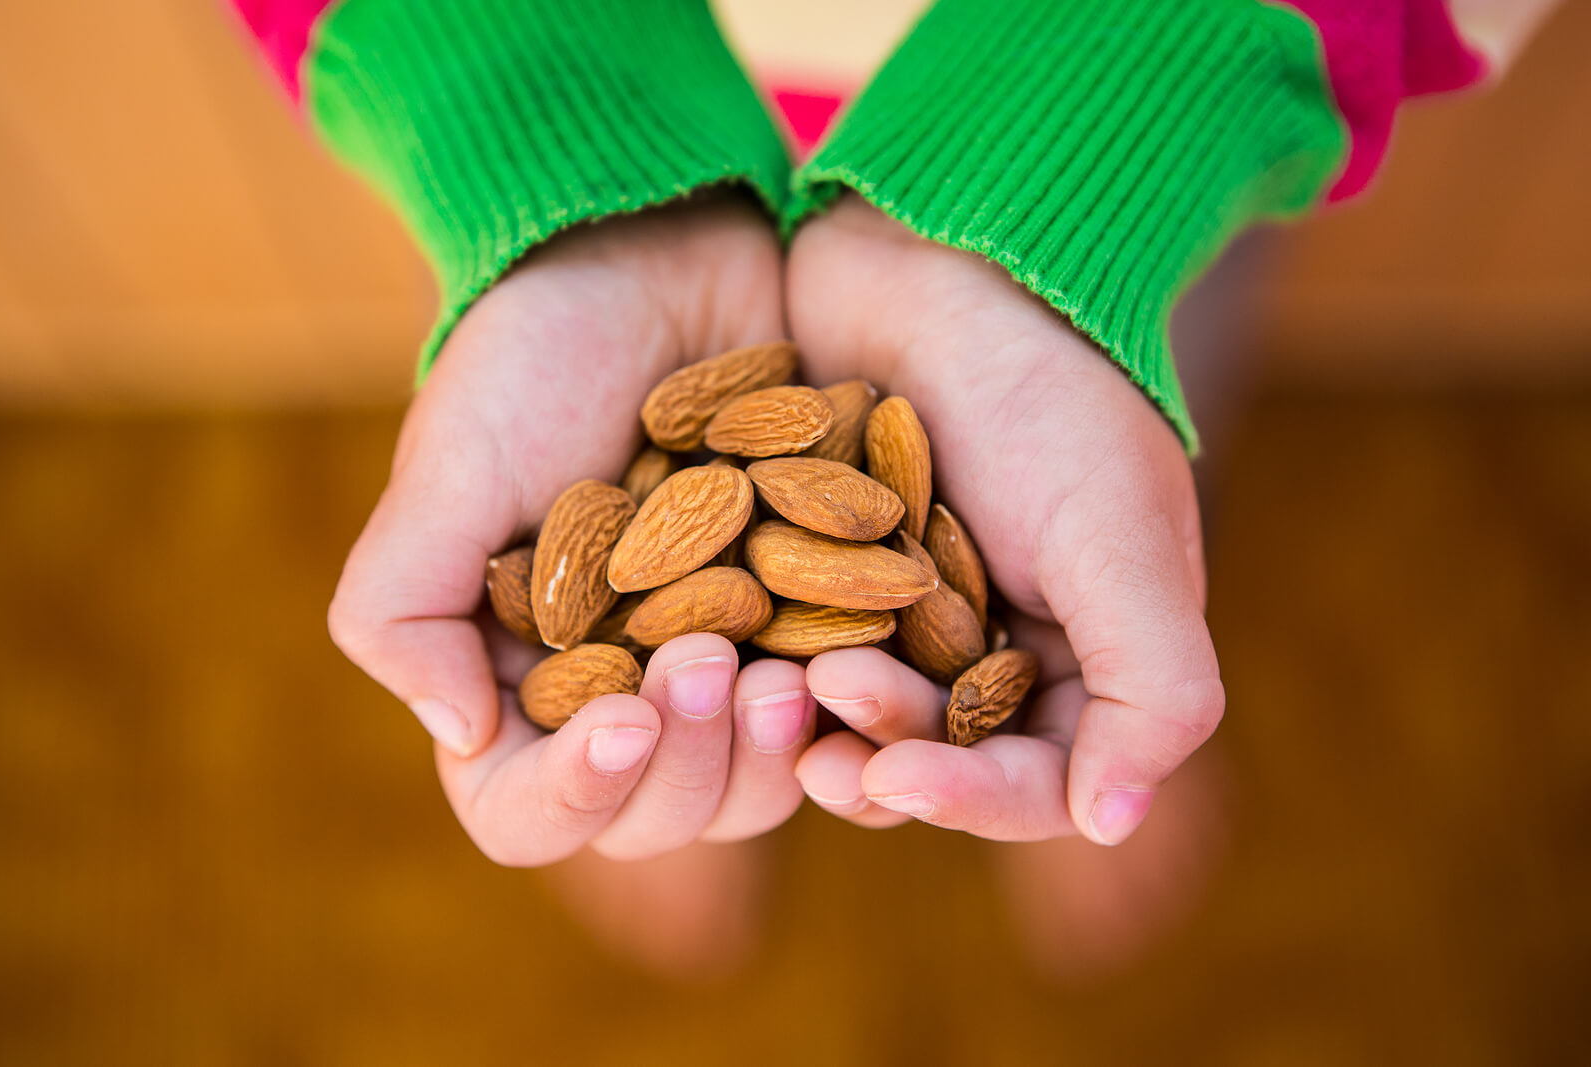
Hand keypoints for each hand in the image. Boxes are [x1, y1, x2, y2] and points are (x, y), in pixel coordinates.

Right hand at [328, 194, 816, 864]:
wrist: (662, 259)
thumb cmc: (537, 357)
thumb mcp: (447, 469)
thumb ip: (407, 607)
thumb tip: (460, 739)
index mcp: (515, 682)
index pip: (525, 811)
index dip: (573, 795)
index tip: (622, 719)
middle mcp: (617, 696)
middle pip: (652, 819)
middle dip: (686, 765)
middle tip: (716, 663)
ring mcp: (719, 669)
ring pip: (748, 792)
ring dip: (767, 757)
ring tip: (793, 676)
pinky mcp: (805, 627)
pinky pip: (833, 720)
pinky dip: (843, 715)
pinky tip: (862, 661)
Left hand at [785, 197, 1222, 845]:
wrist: (945, 257)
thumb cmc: (1051, 395)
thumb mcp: (1123, 541)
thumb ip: (1152, 688)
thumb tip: (1112, 825)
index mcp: (1080, 655)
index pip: (1033, 781)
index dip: (970, 800)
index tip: (896, 779)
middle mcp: (989, 645)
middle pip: (935, 758)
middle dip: (883, 754)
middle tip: (829, 717)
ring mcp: (898, 607)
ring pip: (853, 715)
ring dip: (818, 719)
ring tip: (774, 685)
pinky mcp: (818, 563)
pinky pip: (790, 642)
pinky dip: (765, 661)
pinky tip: (725, 657)